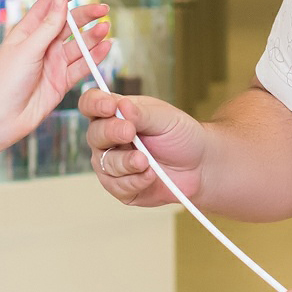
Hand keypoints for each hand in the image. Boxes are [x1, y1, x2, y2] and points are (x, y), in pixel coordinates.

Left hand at [0, 0, 109, 144]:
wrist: (0, 119)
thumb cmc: (4, 82)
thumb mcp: (27, 49)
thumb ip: (48, 26)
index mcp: (28, 31)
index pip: (51, 4)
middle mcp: (42, 44)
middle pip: (69, 23)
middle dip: (86, 15)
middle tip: (102, 10)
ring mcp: (53, 62)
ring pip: (78, 45)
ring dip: (93, 36)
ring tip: (105, 28)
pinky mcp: (61, 81)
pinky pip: (82, 66)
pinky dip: (95, 57)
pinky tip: (106, 48)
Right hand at [79, 85, 204, 206]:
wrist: (200, 166)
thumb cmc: (181, 137)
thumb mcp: (165, 118)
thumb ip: (141, 114)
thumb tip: (120, 105)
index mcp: (116, 114)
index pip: (91, 104)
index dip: (94, 104)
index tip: (109, 107)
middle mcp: (108, 139)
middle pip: (94, 134)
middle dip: (112, 133)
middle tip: (130, 132)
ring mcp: (112, 164)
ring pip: (104, 163)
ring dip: (126, 162)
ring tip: (146, 161)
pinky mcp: (121, 187)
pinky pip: (118, 186)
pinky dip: (136, 181)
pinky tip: (151, 175)